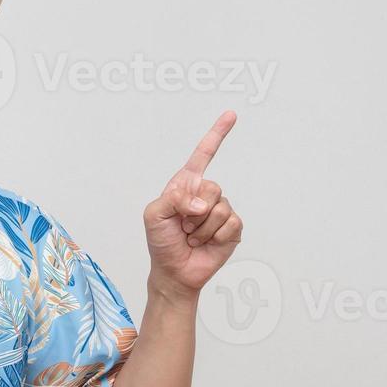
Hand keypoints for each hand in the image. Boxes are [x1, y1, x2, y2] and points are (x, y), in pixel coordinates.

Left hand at [144, 110, 244, 300]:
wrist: (174, 272)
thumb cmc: (161, 242)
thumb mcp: (154, 214)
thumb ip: (173, 198)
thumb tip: (202, 203)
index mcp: (186, 185)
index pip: (203, 155)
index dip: (217, 134)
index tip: (231, 115)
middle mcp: (206, 194)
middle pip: (213, 187)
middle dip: (194, 211)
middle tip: (183, 226)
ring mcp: (221, 211)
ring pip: (220, 208)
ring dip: (201, 228)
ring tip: (192, 237)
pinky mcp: (232, 229)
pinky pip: (230, 224)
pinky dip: (214, 237)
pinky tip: (205, 244)